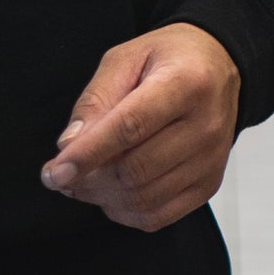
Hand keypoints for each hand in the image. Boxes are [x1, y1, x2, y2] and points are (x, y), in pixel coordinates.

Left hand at [41, 23, 240, 231]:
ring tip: (83, 180)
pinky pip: (158, 217)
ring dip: (102, 197)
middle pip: (136, 170)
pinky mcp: (208, 184)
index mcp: (186, 82)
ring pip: (144, 199)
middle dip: (89, 179)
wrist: (220, 66)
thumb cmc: (168, 58)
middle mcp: (206, 125)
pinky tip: (111, 191)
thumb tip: (68, 148)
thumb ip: (96, 99)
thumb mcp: (126, 57)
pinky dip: (125, 211)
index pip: (131, 127)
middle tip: (63, 172)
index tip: (53, 173)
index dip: (88, 154)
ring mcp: (211, 159)